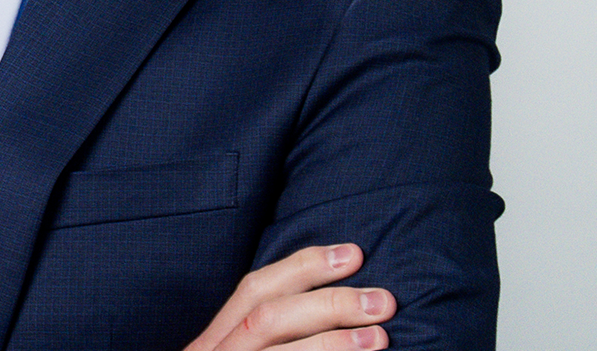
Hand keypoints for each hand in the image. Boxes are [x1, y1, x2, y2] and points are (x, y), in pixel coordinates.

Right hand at [183, 244, 395, 350]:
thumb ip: (273, 341)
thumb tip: (337, 312)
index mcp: (213, 343)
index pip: (254, 289)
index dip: (303, 267)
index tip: (353, 255)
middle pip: (269, 317)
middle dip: (328, 303)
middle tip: (382, 300)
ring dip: (332, 342)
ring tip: (380, 338)